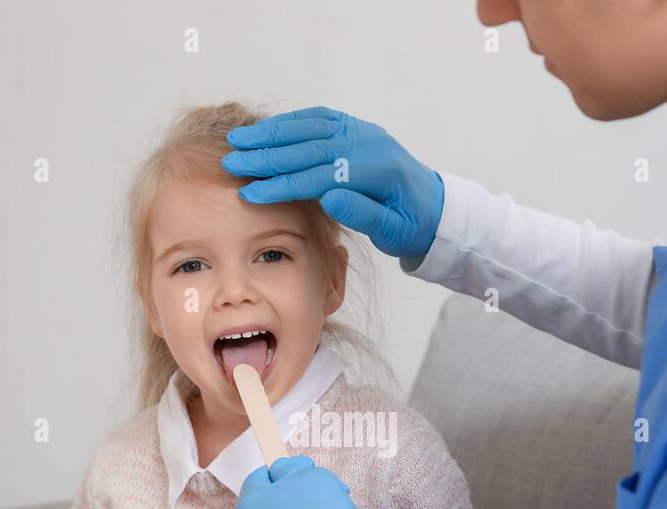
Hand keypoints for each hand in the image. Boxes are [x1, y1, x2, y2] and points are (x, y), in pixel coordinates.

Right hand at [222, 106, 444, 260]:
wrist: (434, 208)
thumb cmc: (412, 226)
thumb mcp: (393, 232)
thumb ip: (363, 214)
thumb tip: (329, 198)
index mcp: (379, 170)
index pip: (321, 176)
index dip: (283, 184)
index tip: (251, 192)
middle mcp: (369, 143)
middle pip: (310, 146)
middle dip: (267, 155)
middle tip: (232, 161)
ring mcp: (362, 131)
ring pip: (311, 126)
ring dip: (272, 133)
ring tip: (238, 140)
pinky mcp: (355, 128)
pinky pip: (318, 119)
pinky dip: (290, 122)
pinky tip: (265, 129)